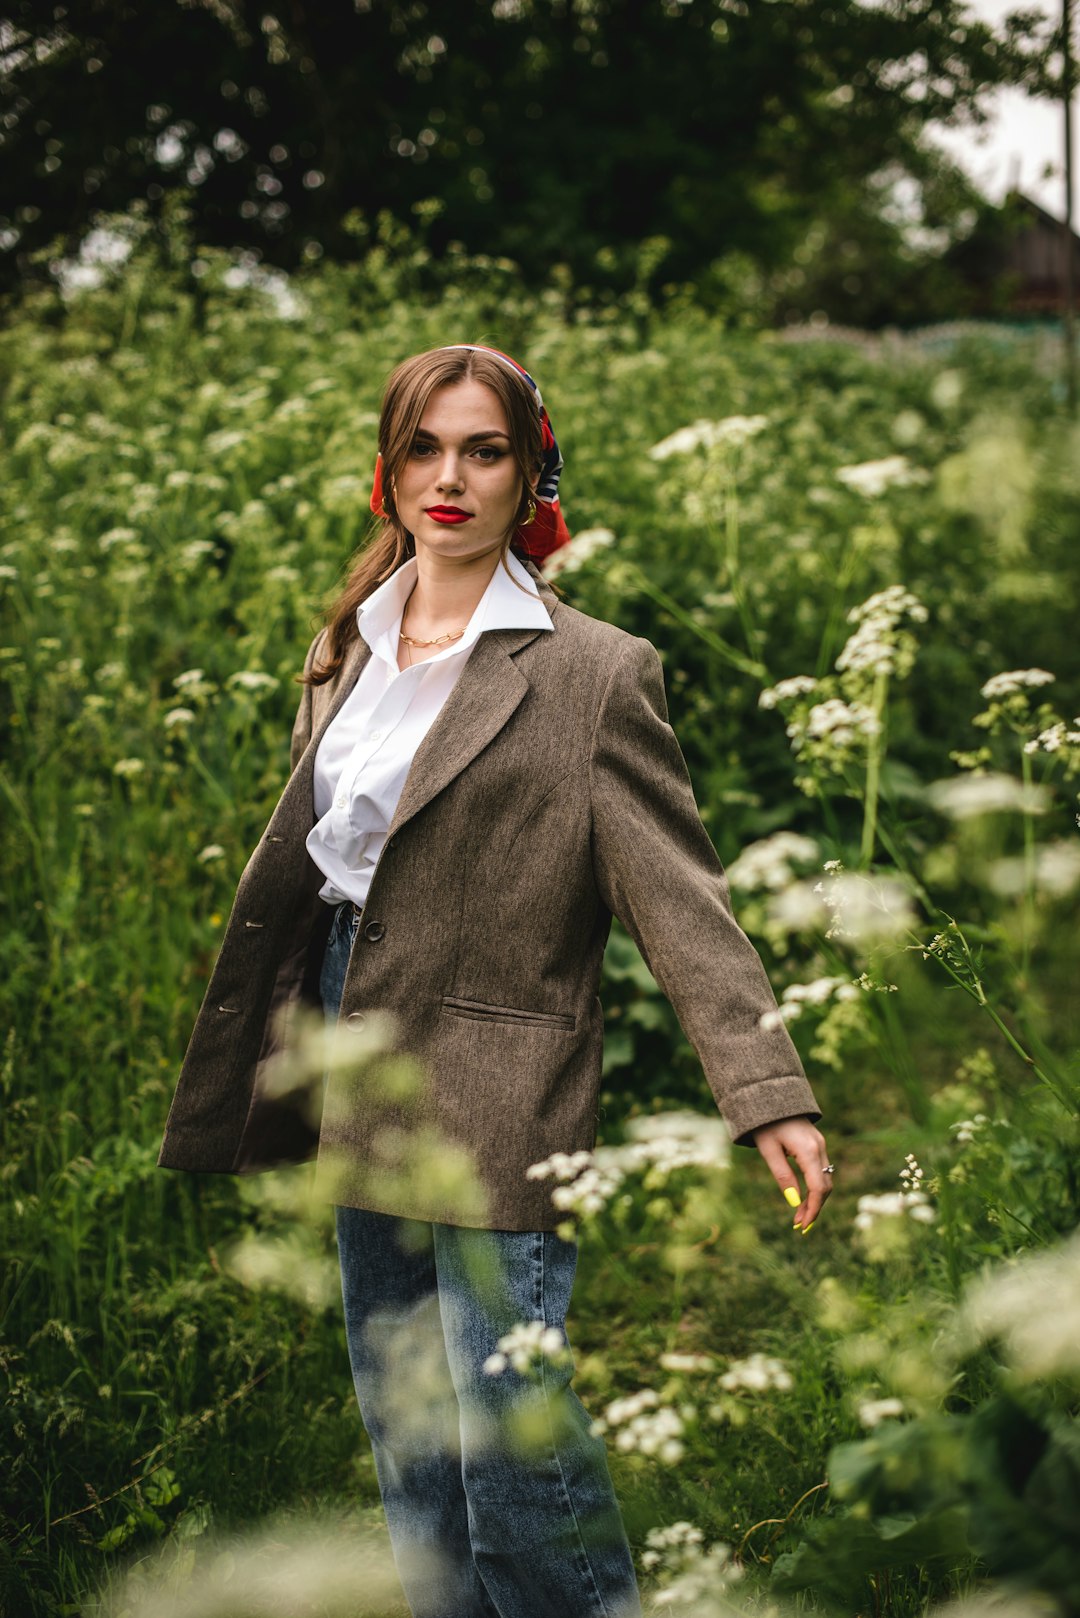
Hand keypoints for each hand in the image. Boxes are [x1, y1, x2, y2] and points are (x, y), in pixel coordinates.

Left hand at [752, 1114, 832, 1233]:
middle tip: (799, 1226)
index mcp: (809, 1151)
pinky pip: (821, 1170)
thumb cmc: (765, 1123)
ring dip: (815, 1199)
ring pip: (825, 1179)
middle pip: (825, 1186)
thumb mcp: (768, 1150)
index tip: (802, 1226)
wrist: (770, 1094)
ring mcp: (820, 1144)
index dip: (812, 1210)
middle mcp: (820, 1148)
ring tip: (799, 1216)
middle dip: (814, 1208)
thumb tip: (793, 1202)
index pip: (818, 1189)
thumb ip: (782, 1176)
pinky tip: (804, 1197)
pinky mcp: (817, 1143)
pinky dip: (815, 1186)